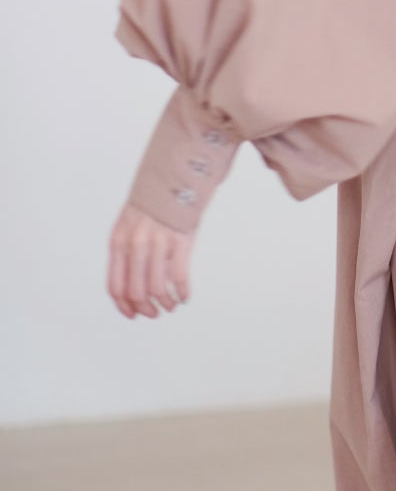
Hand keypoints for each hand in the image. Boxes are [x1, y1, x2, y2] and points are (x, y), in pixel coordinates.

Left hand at [108, 201, 193, 318]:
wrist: (173, 176)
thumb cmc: (152, 203)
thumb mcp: (129, 225)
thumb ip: (127, 253)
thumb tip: (134, 288)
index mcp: (118, 241)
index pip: (115, 286)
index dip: (124, 306)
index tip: (134, 314)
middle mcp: (135, 244)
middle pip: (136, 292)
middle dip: (146, 309)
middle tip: (155, 312)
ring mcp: (158, 241)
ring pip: (157, 289)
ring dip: (165, 303)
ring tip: (171, 305)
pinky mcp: (180, 239)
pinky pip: (179, 276)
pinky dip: (182, 292)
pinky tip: (184, 296)